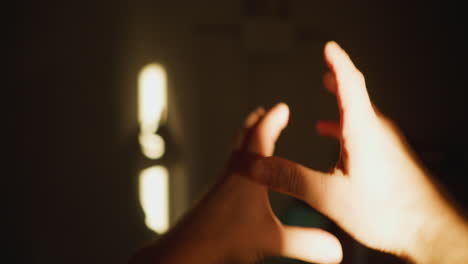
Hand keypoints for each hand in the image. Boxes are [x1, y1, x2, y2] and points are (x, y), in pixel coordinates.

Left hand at [130, 104, 342, 263]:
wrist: (185, 250)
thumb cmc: (225, 240)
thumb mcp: (272, 241)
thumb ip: (306, 243)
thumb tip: (338, 251)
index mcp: (248, 174)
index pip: (261, 137)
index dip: (273, 120)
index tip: (283, 107)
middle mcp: (233, 173)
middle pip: (243, 138)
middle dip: (256, 123)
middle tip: (264, 112)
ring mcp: (221, 184)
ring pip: (235, 153)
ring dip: (246, 140)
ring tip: (255, 138)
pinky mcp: (215, 196)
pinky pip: (231, 168)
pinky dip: (242, 160)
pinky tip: (245, 177)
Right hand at [247, 42, 467, 262]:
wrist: (429, 231)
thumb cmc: (388, 214)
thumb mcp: (331, 197)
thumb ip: (292, 179)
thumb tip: (257, 166)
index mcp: (363, 132)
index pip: (350, 85)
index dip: (337, 63)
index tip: (329, 47)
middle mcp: (377, 132)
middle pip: (356, 94)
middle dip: (338, 76)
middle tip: (326, 63)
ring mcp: (385, 144)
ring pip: (360, 113)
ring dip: (342, 100)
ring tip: (328, 89)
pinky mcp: (388, 157)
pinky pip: (365, 131)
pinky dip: (345, 125)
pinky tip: (334, 137)